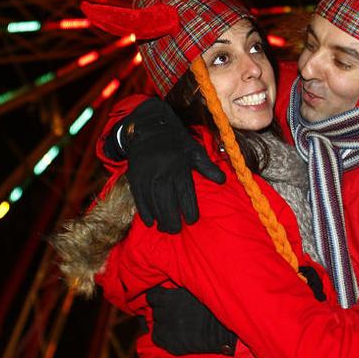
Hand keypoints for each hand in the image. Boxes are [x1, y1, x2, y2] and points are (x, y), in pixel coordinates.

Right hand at [106, 98, 224, 232]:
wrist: (149, 127)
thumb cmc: (176, 142)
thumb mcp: (194, 150)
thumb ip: (207, 167)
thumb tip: (223, 180)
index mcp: (179, 167)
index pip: (185, 195)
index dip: (189, 210)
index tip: (192, 220)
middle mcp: (162, 173)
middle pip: (167, 203)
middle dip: (172, 220)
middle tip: (176, 230)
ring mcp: (147, 177)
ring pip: (153, 204)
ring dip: (159, 219)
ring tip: (165, 228)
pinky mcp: (135, 178)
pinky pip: (139, 199)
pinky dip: (144, 213)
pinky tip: (150, 222)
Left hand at [146, 286, 236, 355]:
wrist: (222, 329)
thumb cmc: (211, 305)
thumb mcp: (193, 290)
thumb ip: (177, 290)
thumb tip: (169, 286)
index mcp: (170, 298)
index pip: (152, 296)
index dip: (157, 297)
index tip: (163, 299)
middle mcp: (165, 314)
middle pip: (155, 311)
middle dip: (162, 311)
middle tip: (173, 313)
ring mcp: (167, 330)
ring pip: (156, 326)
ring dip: (163, 324)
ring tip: (175, 325)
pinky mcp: (171, 345)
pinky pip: (158, 339)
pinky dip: (163, 337)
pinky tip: (174, 335)